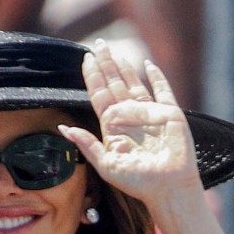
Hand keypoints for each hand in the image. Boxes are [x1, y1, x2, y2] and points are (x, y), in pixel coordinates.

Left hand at [59, 40, 202, 206]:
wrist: (167, 188)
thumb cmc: (137, 182)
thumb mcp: (105, 164)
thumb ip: (86, 144)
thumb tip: (63, 128)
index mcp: (113, 126)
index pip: (99, 95)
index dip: (92, 77)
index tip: (85, 60)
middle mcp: (130, 116)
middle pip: (114, 84)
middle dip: (106, 64)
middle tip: (98, 45)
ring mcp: (150, 113)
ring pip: (134, 83)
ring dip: (124, 67)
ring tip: (114, 50)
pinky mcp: (170, 114)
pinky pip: (164, 91)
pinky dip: (157, 77)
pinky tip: (148, 65)